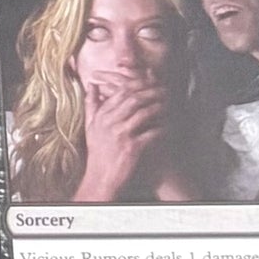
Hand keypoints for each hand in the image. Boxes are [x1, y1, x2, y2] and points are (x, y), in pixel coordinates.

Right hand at [74, 75, 170, 201]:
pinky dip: (162, 128)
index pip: (121, 92)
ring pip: (144, 113)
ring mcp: (121, 135)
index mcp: (101, 115)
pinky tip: (169, 125)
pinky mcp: (132, 148)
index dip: (138, 84)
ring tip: (168, 104)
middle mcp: (110, 123)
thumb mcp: (90, 126)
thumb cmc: (97, 152)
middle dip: (152, 92)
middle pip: (134, 99)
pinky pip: (151, 133)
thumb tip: (91, 85)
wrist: (101, 177)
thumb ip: (91, 104)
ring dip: (159, 107)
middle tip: (164, 90)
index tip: (150, 82)